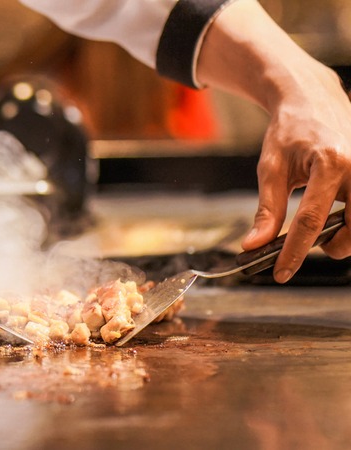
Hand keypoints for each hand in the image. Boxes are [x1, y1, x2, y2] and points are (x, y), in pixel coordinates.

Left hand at [195, 0, 350, 282]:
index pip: (310, 221)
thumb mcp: (271, 168)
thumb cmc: (289, 132)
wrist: (313, 98)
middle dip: (335, 246)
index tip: (282, 274)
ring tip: (326, 229)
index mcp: (330, 162)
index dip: (295, 252)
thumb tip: (253, 246)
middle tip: (314, 247)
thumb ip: (266, 209)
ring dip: (348, 235)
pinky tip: (340, 213)